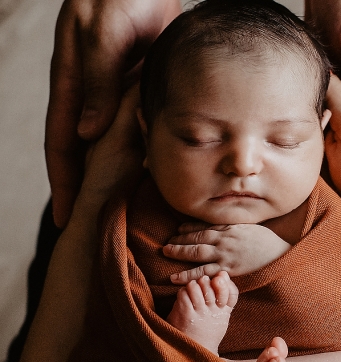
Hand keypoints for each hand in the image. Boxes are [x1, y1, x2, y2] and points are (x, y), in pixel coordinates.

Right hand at [45, 0, 180, 227]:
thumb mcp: (104, 35)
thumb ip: (96, 81)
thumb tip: (87, 134)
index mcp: (72, 86)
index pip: (62, 146)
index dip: (63, 183)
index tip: (66, 217)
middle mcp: (90, 94)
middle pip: (84, 151)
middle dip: (87, 187)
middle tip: (93, 221)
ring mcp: (113, 90)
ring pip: (110, 141)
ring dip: (113, 172)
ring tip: (122, 204)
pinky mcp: (135, 83)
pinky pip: (133, 122)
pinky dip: (138, 145)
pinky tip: (152, 163)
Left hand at [163, 222, 291, 283]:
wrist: (279, 254)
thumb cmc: (266, 240)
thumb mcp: (249, 226)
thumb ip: (233, 225)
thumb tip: (221, 223)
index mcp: (229, 228)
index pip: (204, 226)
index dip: (189, 228)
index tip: (178, 229)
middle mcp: (224, 239)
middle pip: (197, 238)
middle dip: (180, 239)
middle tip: (166, 243)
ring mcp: (224, 254)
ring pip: (197, 253)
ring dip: (179, 252)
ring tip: (165, 253)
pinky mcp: (227, 270)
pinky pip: (204, 273)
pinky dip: (189, 275)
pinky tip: (175, 278)